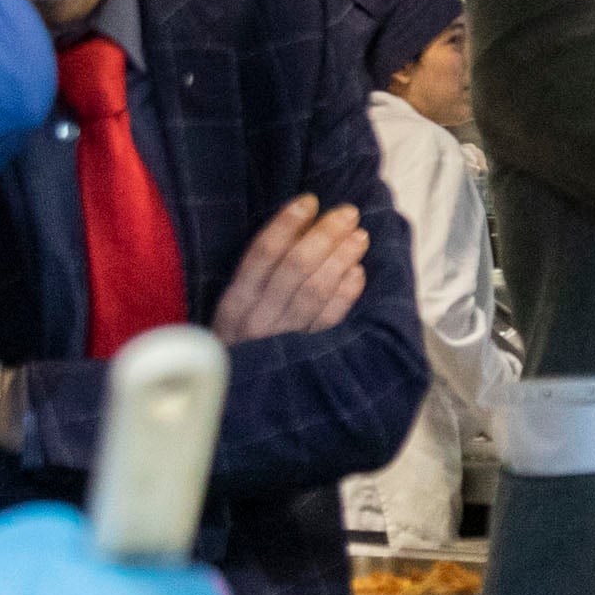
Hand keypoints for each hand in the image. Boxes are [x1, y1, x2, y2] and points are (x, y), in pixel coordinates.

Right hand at [213, 197, 367, 342]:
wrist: (236, 393)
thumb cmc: (240, 337)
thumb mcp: (236, 305)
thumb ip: (260, 271)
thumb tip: (300, 224)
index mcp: (235, 301)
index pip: (262, 253)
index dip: (287, 223)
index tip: (309, 201)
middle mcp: (257, 319)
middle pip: (295, 267)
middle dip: (325, 235)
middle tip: (347, 214)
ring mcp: (283, 339)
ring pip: (316, 291)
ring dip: (341, 258)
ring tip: (359, 236)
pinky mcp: (307, 355)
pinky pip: (330, 320)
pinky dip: (346, 293)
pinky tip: (357, 273)